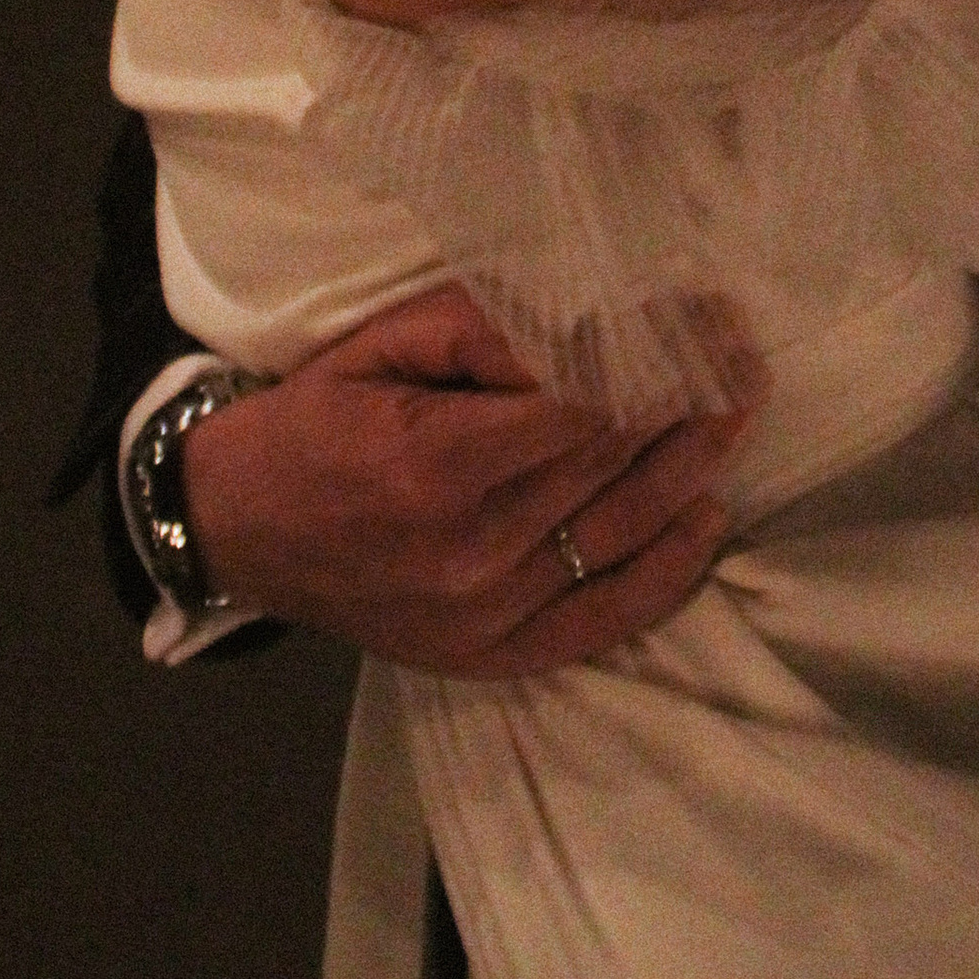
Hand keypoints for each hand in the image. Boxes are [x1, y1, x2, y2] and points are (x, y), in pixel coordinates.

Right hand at [182, 283, 756, 673]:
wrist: (240, 530)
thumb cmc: (316, 420)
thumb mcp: (383, 345)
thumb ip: (486, 331)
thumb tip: (593, 327)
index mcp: (435, 463)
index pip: (585, 407)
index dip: (657, 360)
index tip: (706, 320)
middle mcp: (469, 550)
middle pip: (612, 465)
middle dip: (687, 403)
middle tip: (739, 355)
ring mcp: (484, 615)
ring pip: (621, 534)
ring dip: (692, 470)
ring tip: (735, 414)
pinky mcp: (490, 657)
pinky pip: (602, 619)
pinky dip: (666, 572)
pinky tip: (706, 517)